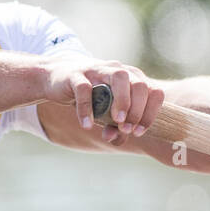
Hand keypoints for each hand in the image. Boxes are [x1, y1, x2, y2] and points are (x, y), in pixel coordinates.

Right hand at [40, 56, 165, 139]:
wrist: (56, 78)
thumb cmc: (88, 95)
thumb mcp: (104, 112)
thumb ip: (114, 126)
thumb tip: (117, 140)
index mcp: (131, 78)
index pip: (152, 91)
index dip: (149, 114)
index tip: (138, 132)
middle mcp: (118, 70)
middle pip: (140, 85)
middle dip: (137, 111)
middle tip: (127, 130)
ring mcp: (98, 70)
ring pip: (119, 77)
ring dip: (122, 101)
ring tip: (117, 122)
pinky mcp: (76, 75)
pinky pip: (84, 89)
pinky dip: (87, 108)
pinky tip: (87, 125)